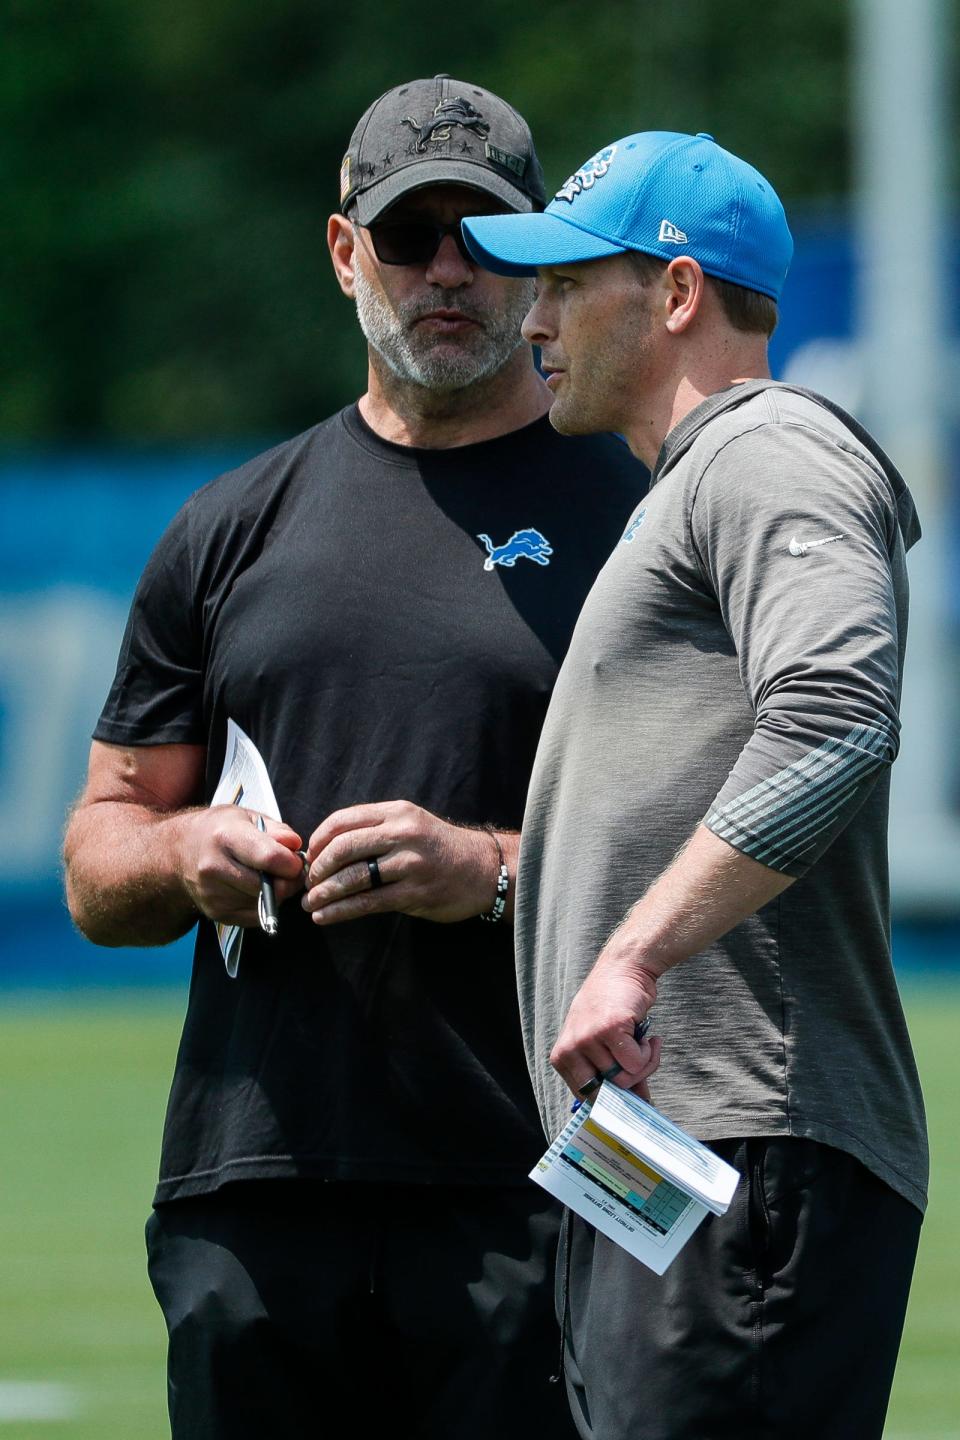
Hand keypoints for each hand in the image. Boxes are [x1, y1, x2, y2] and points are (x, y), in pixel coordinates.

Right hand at [178, 806, 304, 927]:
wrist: (179, 852)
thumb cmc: (220, 830)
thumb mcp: (247, 817)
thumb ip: (276, 830)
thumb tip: (295, 846)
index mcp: (225, 837)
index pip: (269, 857)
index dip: (291, 862)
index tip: (295, 860)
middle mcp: (214, 867)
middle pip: (269, 886)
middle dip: (288, 881)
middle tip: (289, 871)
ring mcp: (213, 894)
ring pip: (264, 904)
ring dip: (276, 894)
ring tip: (270, 877)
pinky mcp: (216, 913)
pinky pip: (255, 917)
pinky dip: (263, 906)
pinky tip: (257, 889)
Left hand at [302, 801, 505, 925]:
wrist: (484, 868)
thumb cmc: (439, 848)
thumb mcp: (410, 824)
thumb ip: (375, 831)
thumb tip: (328, 849)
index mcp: (397, 813)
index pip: (343, 820)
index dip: (318, 840)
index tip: (310, 858)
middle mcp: (403, 834)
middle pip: (344, 847)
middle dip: (318, 869)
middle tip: (308, 883)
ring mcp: (410, 864)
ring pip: (353, 877)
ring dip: (325, 893)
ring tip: (311, 904)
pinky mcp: (415, 893)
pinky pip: (368, 902)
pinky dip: (341, 911)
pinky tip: (326, 917)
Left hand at [550, 949, 661, 1101]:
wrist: (623, 969)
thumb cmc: (611, 1007)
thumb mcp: (600, 1042)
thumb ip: (611, 1074)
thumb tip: (636, 1106)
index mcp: (562, 1057)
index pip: (587, 1097)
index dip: (613, 1101)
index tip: (632, 1099)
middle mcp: (570, 1049)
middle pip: (607, 1093)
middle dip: (631, 1085)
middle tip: (642, 1065)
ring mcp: (588, 1039)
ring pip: (625, 1078)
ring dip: (645, 1064)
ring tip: (645, 1045)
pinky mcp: (610, 1028)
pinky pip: (637, 1062)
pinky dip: (649, 1053)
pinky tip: (649, 1038)